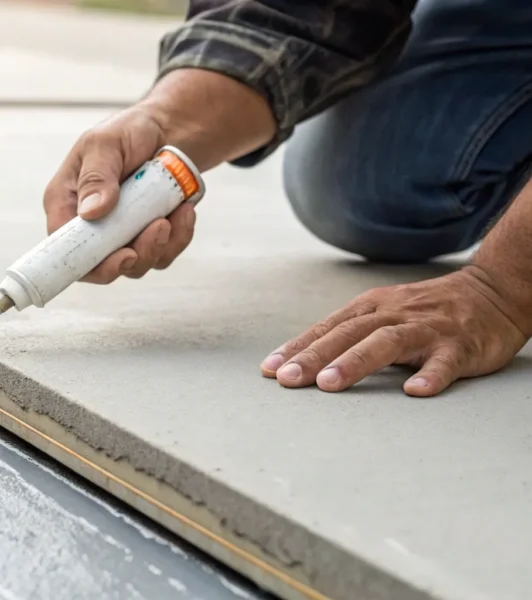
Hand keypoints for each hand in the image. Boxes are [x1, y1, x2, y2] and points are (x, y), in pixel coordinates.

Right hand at [42, 106, 196, 283]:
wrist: (169, 130)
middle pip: (101, 265)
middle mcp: (89, 224)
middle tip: (159, 227)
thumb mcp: (106, 143)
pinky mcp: (145, 237)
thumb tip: (90, 212)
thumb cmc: (129, 131)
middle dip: (135, 256)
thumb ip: (96, 176)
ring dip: (160, 244)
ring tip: (177, 211)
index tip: (123, 256)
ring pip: (135, 265)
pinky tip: (184, 211)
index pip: (64, 247)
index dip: (89, 263)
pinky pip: (161, 254)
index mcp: (66, 202)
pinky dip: (178, 237)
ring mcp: (118, 235)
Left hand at [260, 266, 529, 395]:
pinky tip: (415, 391)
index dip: (297, 348)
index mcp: (371, 309)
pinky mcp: (461, 345)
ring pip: (386, 343)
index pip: (326, 329)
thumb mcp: (383, 314)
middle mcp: (394, 315)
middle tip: (287, 380)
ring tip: (329, 384)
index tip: (269, 370)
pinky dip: (430, 375)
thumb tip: (301, 361)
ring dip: (355, 363)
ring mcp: (427, 329)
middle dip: (313, 357)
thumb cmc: (427, 310)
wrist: (493, 290)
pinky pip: (445, 362)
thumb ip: (348, 335)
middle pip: (347, 335)